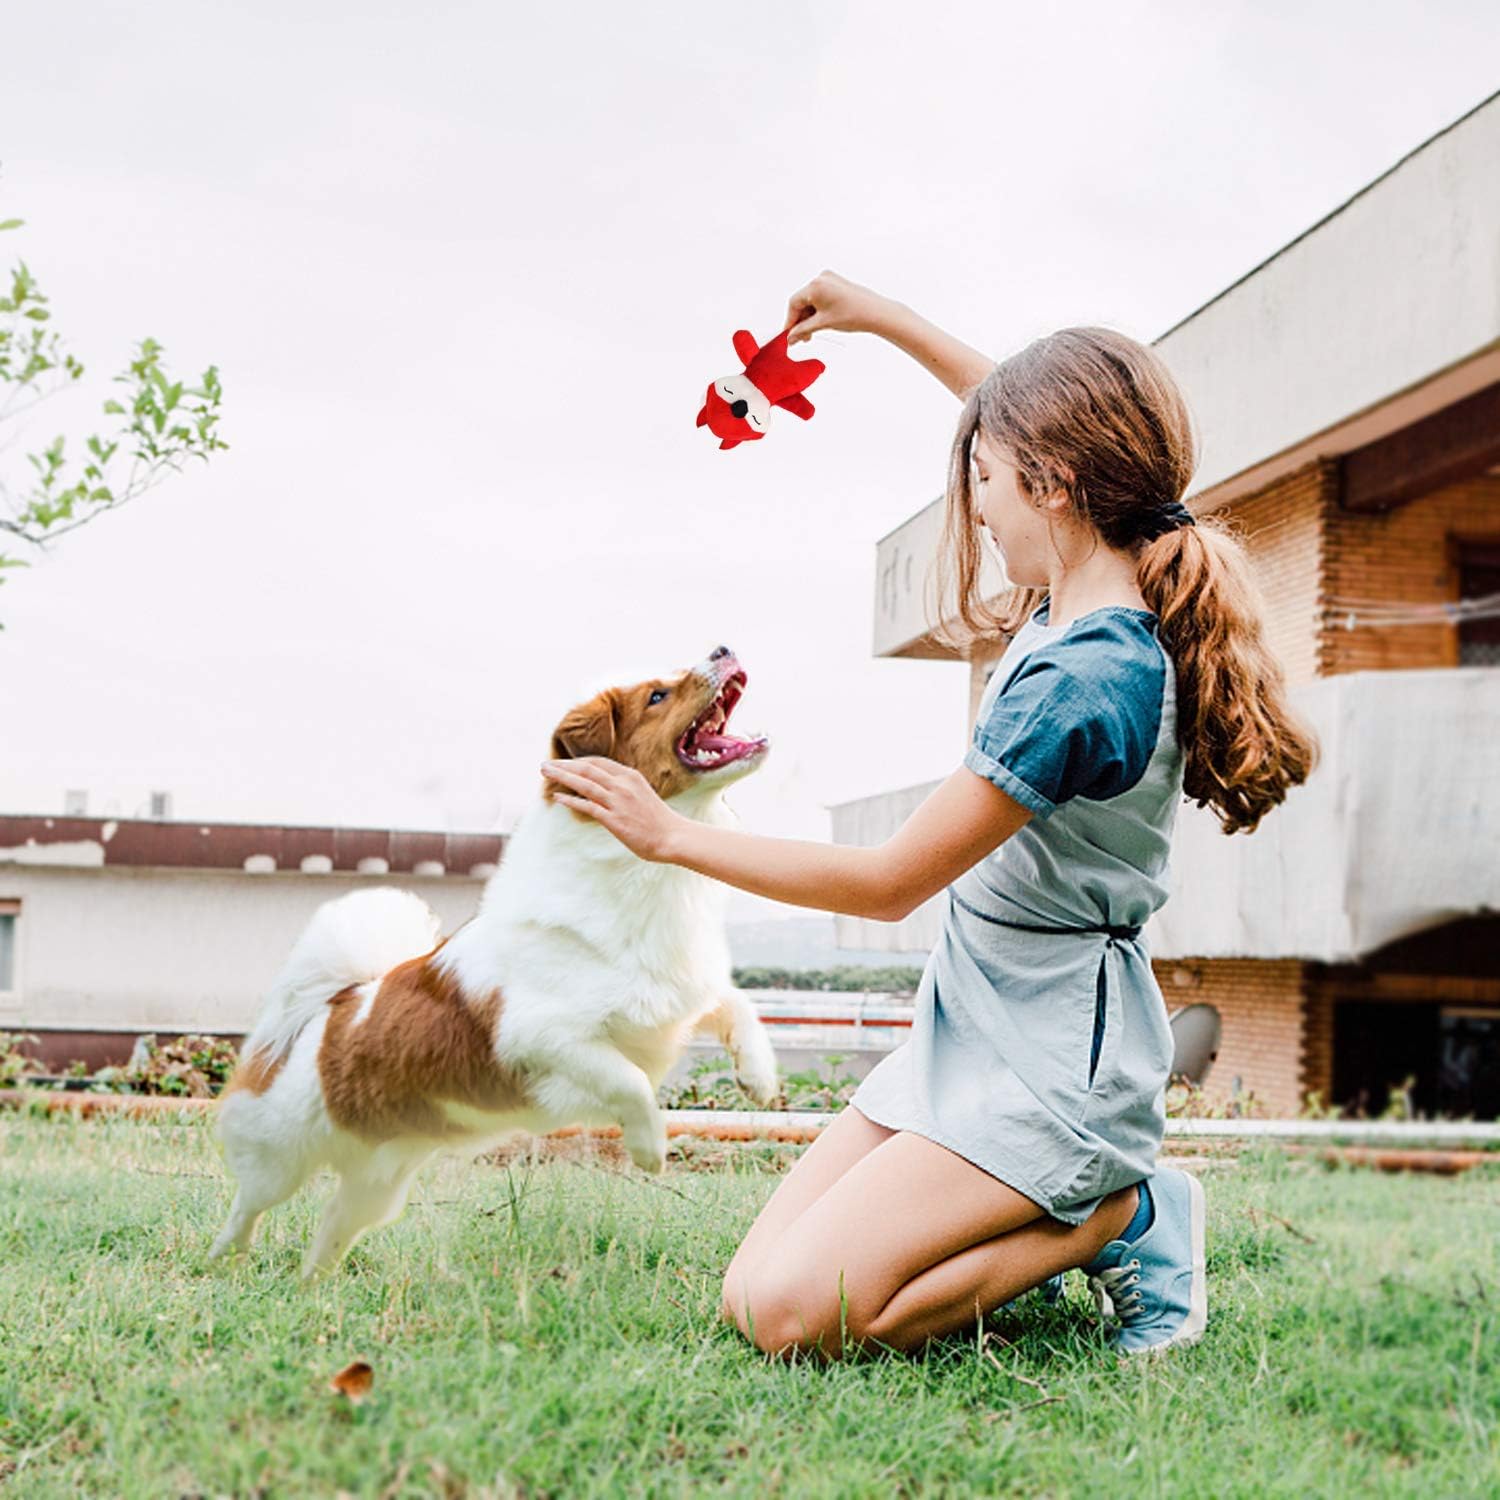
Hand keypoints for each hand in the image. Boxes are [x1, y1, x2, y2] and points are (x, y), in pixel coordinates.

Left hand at [539, 756, 683, 861]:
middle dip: (563, 765)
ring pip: (584, 783)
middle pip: (587, 768)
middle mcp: (623, 784)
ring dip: (562, 776)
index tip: (563, 763)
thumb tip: (604, 787)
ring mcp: (618, 801)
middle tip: (545, 764)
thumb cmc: (658, 820)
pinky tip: (557, 797)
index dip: (577, 761)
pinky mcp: (614, 819)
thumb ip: (623, 788)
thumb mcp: (641, 794)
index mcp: (630, 775)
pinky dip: (570, 800)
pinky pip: (587, 806)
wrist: (673, 837)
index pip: (598, 762)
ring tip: (545, 773)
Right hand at [783, 269, 898, 345]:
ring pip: (812, 301)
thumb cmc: (854, 314)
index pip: (793, 303)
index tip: (789, 334)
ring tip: (813, 332)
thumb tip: (791, 336)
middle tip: (801, 337)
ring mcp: (830, 280)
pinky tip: (820, 323)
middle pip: (802, 301)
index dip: (790, 321)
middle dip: (800, 320)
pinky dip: (818, 311)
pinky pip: (821, 298)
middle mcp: (822, 279)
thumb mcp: (822, 324)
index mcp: (815, 285)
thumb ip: (802, 330)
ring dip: (809, 317)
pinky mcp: (837, 285)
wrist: (876, 313)